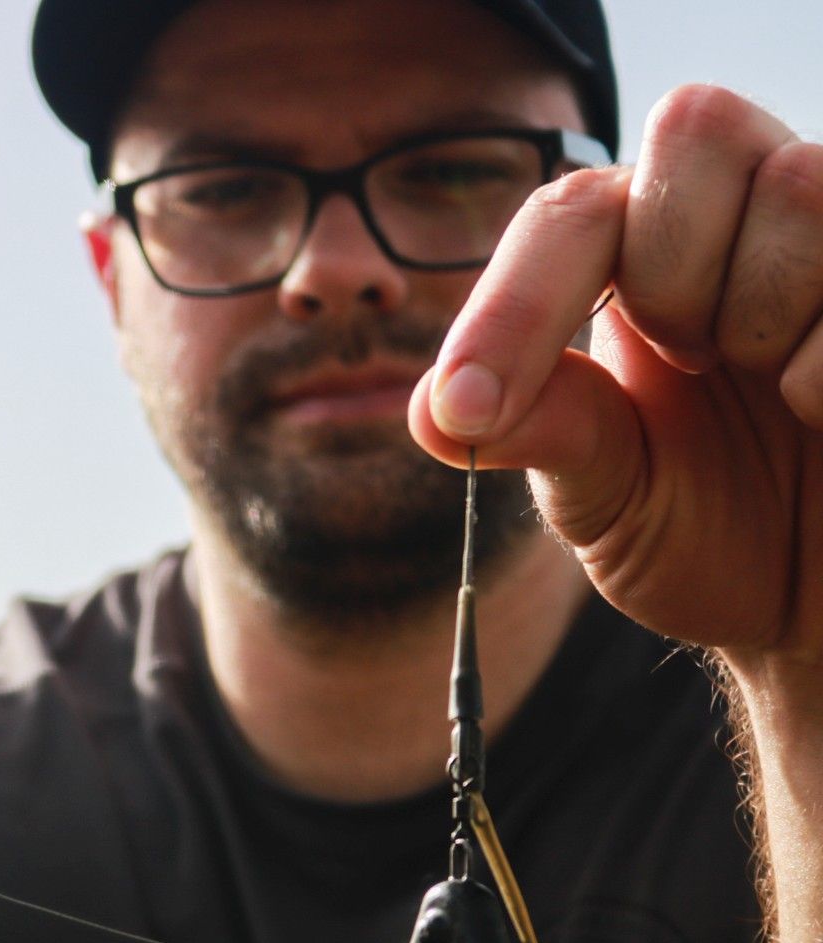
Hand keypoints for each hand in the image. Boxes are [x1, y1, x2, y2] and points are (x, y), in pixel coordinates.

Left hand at [408, 86, 822, 673]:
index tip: (466, 412)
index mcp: (650, 257)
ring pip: (799, 184)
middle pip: (695, 129)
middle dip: (673, 268)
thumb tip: (429, 412)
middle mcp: (752, 219)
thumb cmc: (717, 539)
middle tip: (695, 363)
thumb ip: (543, 435)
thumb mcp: (606, 498)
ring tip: (778, 394)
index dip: (513, 306)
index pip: (573, 212)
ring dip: (764, 316)